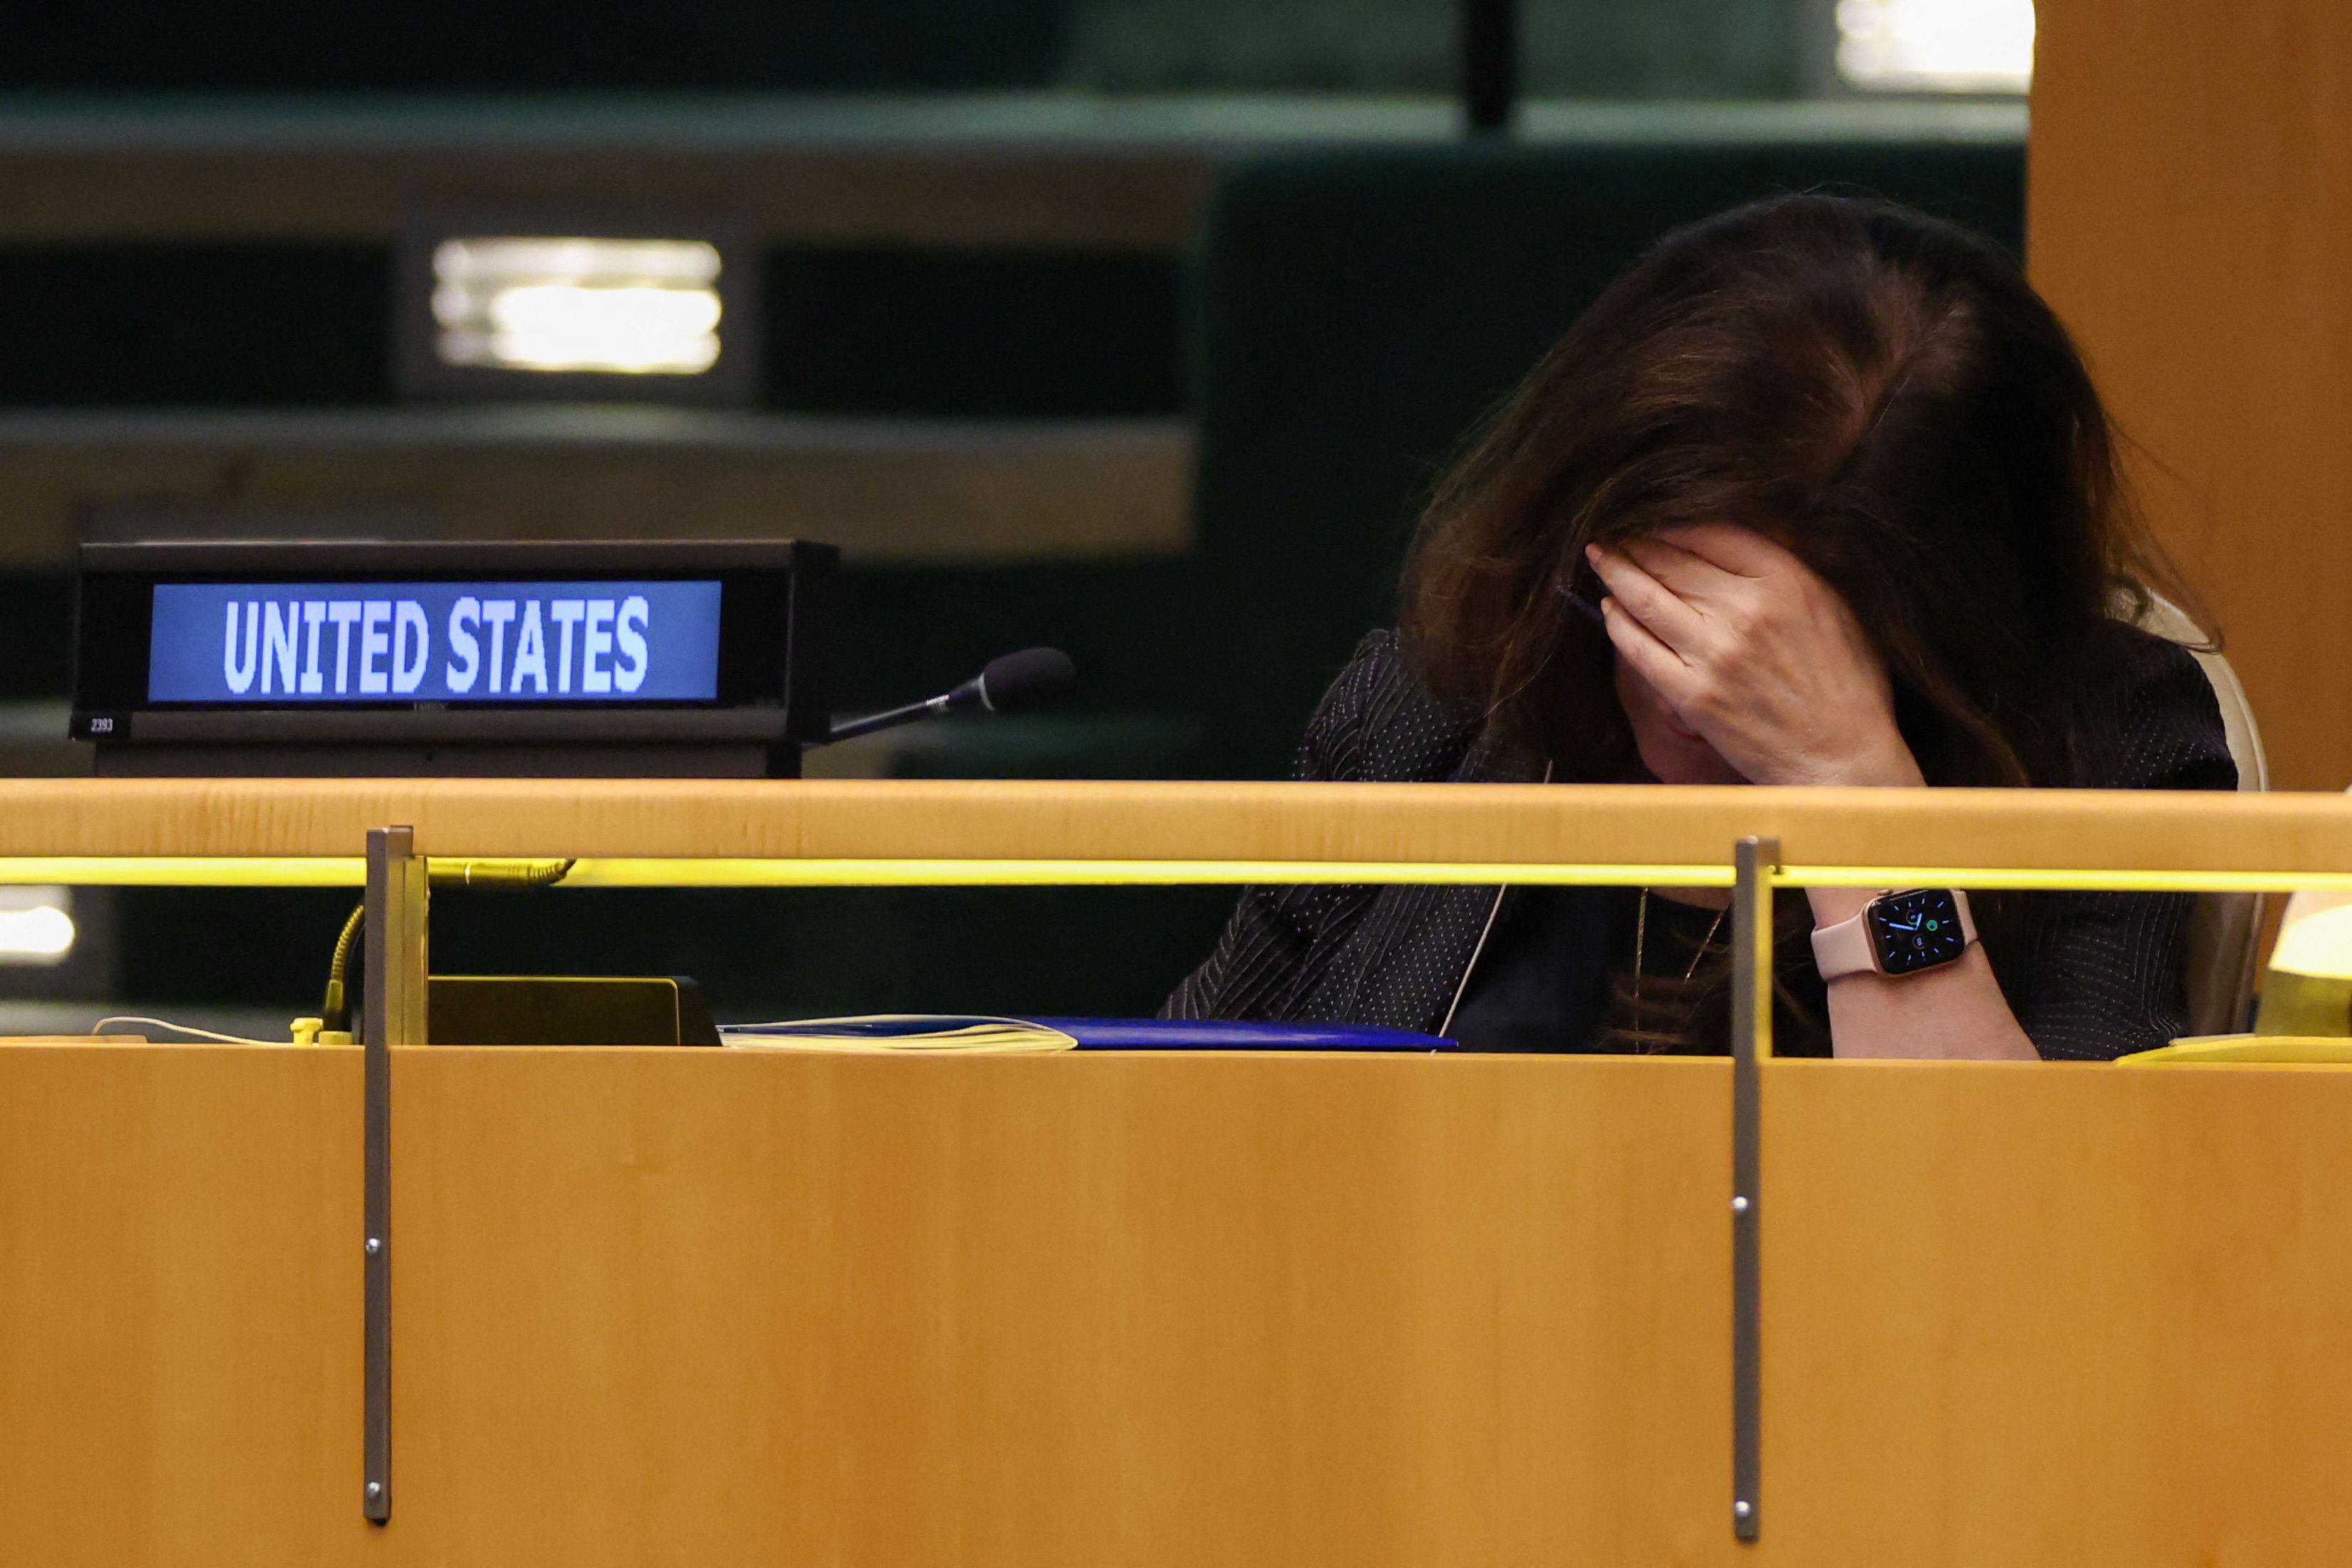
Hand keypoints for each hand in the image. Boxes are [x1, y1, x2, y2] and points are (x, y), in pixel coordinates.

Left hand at [1586, 523, 1923, 788]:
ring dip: (1616, 572)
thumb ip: (1789, 571)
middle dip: (1636, 542)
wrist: (1840, 758)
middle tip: (1614, 533)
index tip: (1654, 520)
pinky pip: (1639, 648)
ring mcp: (1713, 653)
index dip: (1673, 524)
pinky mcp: (1691, 694)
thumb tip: (1739, 542)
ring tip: (1600, 556)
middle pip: (1672, 560)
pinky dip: (1618, 622)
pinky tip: (1609, 608)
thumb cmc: (1847, 687)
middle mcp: (1744, 611)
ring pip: (1646, 598)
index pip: (1711, 533)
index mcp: (1785, 581)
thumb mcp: (1835, 608)